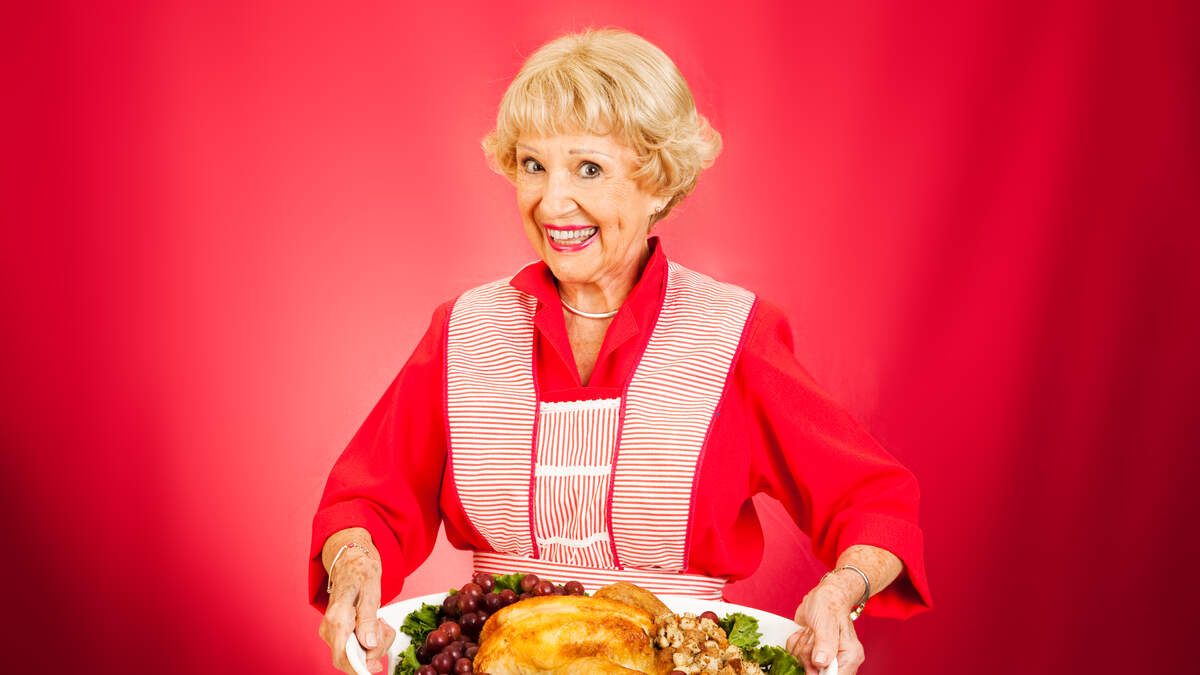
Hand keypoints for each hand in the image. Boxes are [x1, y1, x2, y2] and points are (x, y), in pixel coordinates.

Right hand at [318, 547, 395, 673]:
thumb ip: (368, 619)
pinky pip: (356, 646)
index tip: (376, 667)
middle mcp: (330, 628)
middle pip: (352, 657)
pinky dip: (370, 639)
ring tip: (380, 621)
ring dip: (375, 643)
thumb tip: (368, 645)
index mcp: (337, 617)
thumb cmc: (360, 571)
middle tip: (385, 628)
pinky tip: (375, 623)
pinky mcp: (338, 633)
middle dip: (374, 650)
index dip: (360, 666)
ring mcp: (332, 632)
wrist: (350, 561)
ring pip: (356, 653)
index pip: (343, 656)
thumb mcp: (371, 590)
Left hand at [785, 575, 865, 673]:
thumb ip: (825, 643)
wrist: (822, 595)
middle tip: (812, 636)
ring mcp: (824, 658)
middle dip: (807, 655)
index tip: (812, 660)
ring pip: (803, 666)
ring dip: (800, 647)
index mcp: (850, 655)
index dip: (820, 673)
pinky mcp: (811, 654)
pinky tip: (804, 633)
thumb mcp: (827, 621)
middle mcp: (839, 659)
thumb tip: (821, 663)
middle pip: (817, 673)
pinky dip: (795, 644)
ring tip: (810, 631)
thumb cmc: (830, 604)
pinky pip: (795, 658)